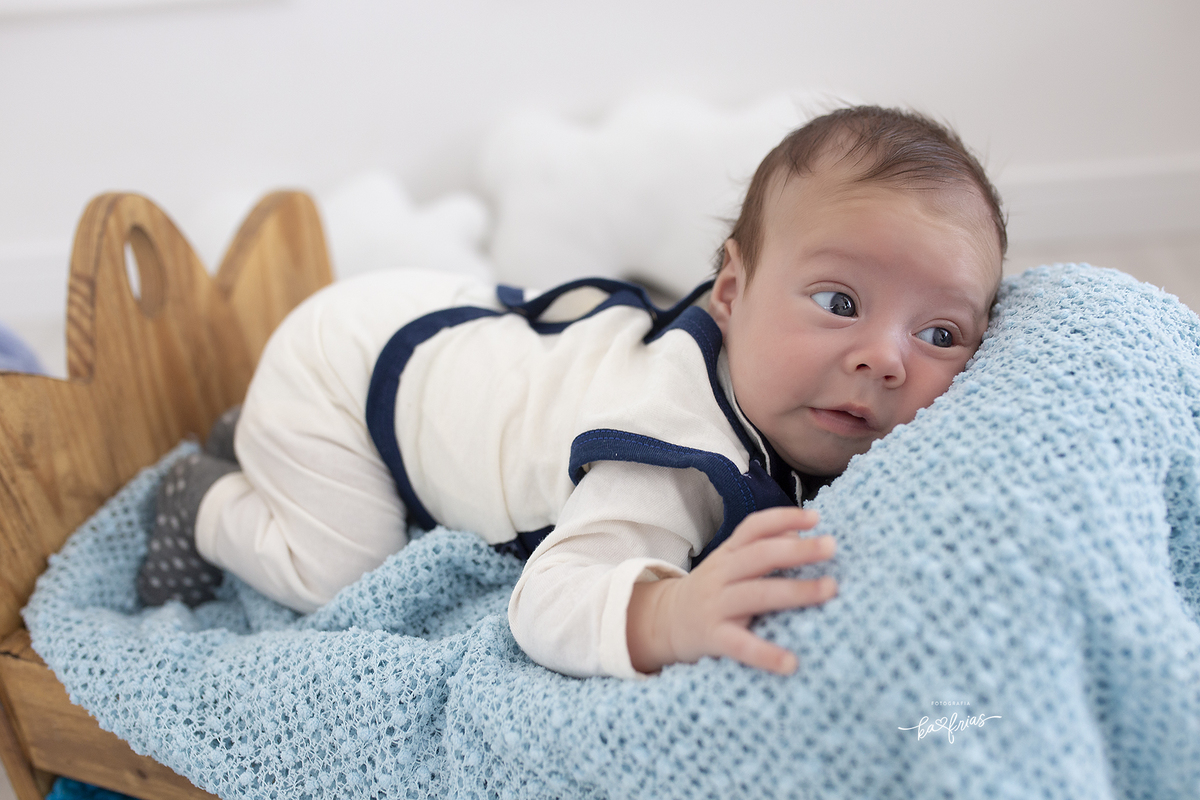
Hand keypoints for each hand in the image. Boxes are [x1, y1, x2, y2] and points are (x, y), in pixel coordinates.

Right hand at [626, 506, 836, 674]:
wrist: (665, 623)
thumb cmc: (713, 591)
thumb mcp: (731, 563)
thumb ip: (762, 547)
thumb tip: (801, 531)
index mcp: (728, 554)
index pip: (753, 528)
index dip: (783, 518)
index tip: (816, 517)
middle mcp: (721, 575)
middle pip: (759, 556)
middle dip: (798, 550)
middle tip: (832, 546)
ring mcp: (716, 605)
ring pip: (757, 594)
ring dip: (796, 590)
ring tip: (830, 589)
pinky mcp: (714, 638)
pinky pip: (741, 645)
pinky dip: (766, 655)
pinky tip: (792, 663)